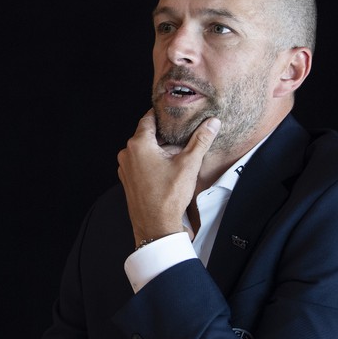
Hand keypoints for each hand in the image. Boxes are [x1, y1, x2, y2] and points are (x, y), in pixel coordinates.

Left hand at [117, 111, 220, 245]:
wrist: (156, 227)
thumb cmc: (169, 197)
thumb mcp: (189, 164)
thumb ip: (201, 140)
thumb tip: (212, 123)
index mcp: (138, 145)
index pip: (149, 118)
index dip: (162, 114)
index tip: (172, 111)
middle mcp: (127, 154)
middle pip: (147, 135)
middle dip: (165, 136)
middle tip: (182, 135)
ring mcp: (125, 168)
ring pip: (144, 150)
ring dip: (160, 150)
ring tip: (179, 154)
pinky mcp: (128, 181)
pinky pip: (140, 164)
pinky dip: (153, 162)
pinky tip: (169, 169)